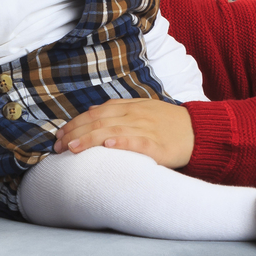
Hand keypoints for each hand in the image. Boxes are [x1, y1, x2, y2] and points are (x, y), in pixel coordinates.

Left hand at [52, 100, 194, 167]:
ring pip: (112, 131)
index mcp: (130, 107)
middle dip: (75, 133)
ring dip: (89, 139)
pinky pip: (137, 142)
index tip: (60, 134)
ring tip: (72, 148)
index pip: (96, 113)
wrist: (198, 131)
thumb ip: (119, 109)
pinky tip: (107, 146)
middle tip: (58, 146)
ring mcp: (146, 129)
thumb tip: (92, 111)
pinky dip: (121, 142)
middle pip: (99, 122)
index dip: (76, 123)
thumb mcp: (143, 109)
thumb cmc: (168, 123)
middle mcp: (135, 116)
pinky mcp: (157, 146)